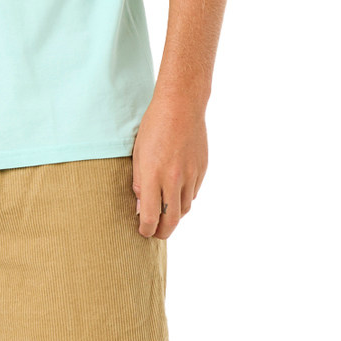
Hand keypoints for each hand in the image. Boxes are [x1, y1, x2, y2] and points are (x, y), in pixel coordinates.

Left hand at [131, 94, 207, 238]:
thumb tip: (140, 205)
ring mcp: (191, 175)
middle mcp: (174, 179)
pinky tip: (176, 193)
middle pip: (172, 220)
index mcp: (154, 175)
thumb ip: (139, 182)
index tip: (142, 232)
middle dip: (163, 232)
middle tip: (156, 234)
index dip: (146, 229)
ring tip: (165, 215)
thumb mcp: (138, 153)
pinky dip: (184, 198)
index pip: (150, 216)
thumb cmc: (154, 126)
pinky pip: (193, 192)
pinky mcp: (202, 169)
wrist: (182, 106)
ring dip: (175, 216)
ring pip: (185, 208)